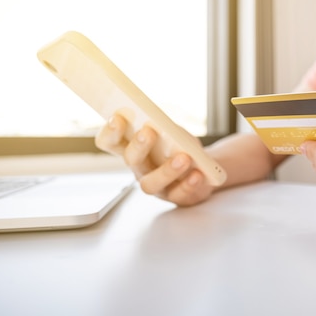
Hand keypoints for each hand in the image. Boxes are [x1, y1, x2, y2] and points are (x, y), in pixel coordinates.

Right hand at [95, 114, 214, 205]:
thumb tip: (161, 122)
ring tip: (183, 157)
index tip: (117, 118)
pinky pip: (179, 194)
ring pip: (151, 184)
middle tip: (148, 132)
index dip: (109, 132)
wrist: (206, 168)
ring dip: (166, 170)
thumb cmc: (182, 147)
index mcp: (133, 150)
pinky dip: (188, 184)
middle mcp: (140, 170)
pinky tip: (197, 174)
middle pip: (131, 161)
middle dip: (138, 146)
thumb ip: (164, 126)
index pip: (109, 143)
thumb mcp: (173, 132)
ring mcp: (157, 187)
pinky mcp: (176, 197)